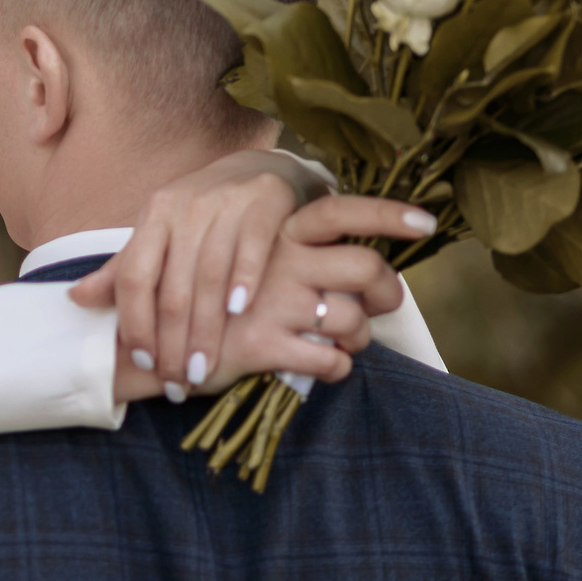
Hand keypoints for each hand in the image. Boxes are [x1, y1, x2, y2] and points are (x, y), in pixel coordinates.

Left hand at [72, 149, 330, 399]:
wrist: (261, 170)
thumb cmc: (203, 214)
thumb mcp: (159, 234)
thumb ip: (124, 269)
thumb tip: (74, 299)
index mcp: (153, 218)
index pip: (133, 277)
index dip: (135, 323)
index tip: (143, 362)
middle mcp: (184, 210)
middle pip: (172, 288)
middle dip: (173, 342)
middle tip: (177, 383)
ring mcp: (224, 205)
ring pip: (209, 278)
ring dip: (206, 330)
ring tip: (204, 370)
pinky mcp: (263, 204)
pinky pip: (250, 249)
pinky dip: (244, 281)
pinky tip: (240, 312)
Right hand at [202, 195, 430, 387]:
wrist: (154, 344)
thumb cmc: (215, 303)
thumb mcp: (245, 263)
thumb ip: (295, 254)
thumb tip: (355, 263)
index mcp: (277, 233)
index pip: (341, 211)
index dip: (388, 215)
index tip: (427, 224)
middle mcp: (279, 260)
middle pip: (367, 267)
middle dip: (388, 293)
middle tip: (382, 307)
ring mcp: (272, 301)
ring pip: (353, 320)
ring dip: (359, 339)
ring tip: (345, 345)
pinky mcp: (263, 343)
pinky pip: (330, 361)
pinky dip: (337, 369)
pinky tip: (324, 366)